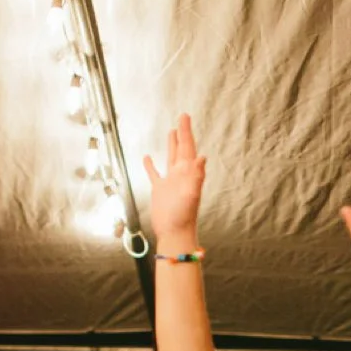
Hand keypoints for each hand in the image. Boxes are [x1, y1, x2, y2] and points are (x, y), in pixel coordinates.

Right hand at [140, 113, 206, 243]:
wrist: (174, 233)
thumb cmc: (183, 216)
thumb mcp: (191, 194)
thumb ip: (197, 176)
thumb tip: (203, 157)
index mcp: (187, 173)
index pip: (187, 147)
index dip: (186, 132)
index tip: (185, 116)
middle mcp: (180, 174)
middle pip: (181, 148)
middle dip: (182, 133)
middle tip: (182, 118)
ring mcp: (170, 181)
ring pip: (170, 157)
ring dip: (171, 144)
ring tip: (172, 131)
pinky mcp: (159, 190)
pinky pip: (154, 173)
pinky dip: (151, 165)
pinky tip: (147, 157)